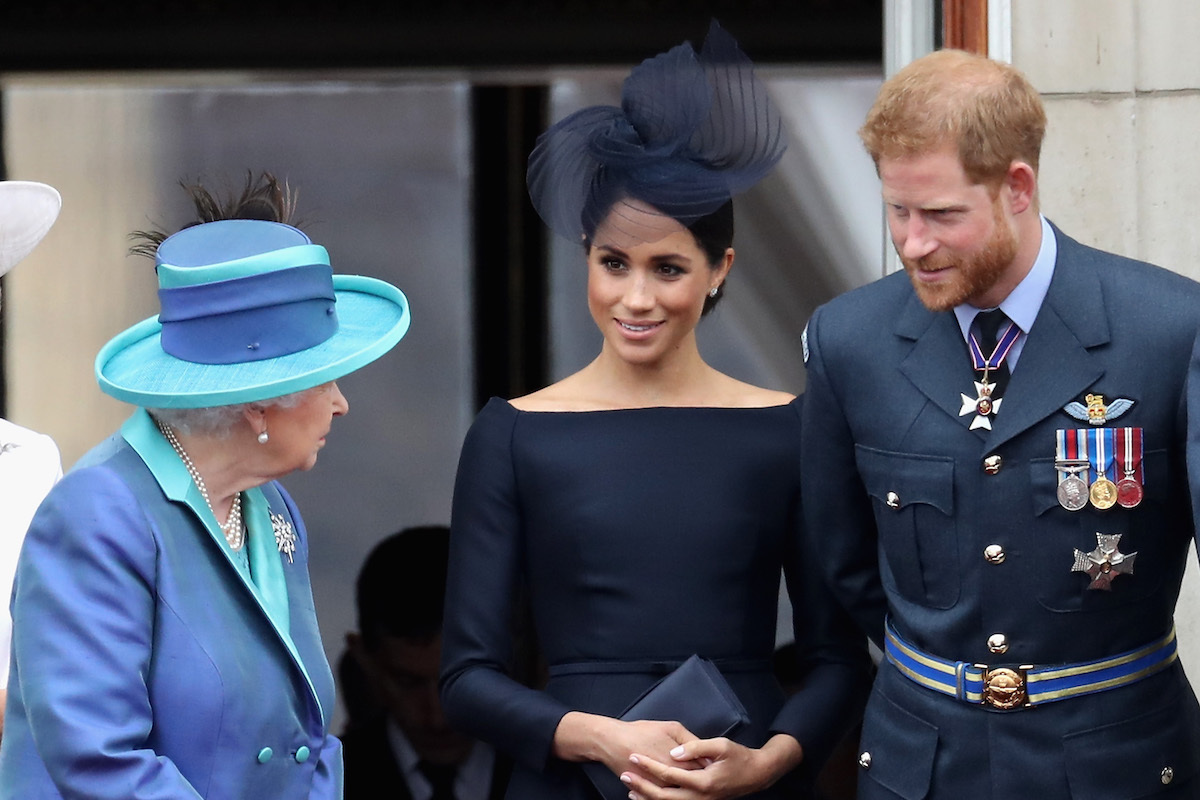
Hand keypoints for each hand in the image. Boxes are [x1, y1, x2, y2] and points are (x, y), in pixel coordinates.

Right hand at [552, 712, 699, 787]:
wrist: (613, 742)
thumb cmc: (640, 732)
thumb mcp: (670, 727)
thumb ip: (689, 741)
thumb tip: (703, 751)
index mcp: (679, 762)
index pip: (701, 769)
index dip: (708, 767)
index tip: (713, 765)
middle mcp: (670, 778)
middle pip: (691, 783)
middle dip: (700, 778)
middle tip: (707, 772)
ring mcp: (659, 786)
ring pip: (678, 792)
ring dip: (686, 787)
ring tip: (692, 780)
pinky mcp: (648, 789)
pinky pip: (663, 796)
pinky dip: (670, 792)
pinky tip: (674, 787)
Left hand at [621, 733, 802, 799]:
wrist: (756, 775)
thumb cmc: (739, 757)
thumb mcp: (721, 746)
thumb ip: (696, 747)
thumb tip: (674, 753)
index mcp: (703, 782)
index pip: (669, 774)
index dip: (650, 765)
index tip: (634, 756)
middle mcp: (700, 797)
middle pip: (663, 796)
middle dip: (642, 786)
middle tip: (624, 774)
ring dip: (648, 797)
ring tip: (630, 788)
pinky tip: (648, 795)